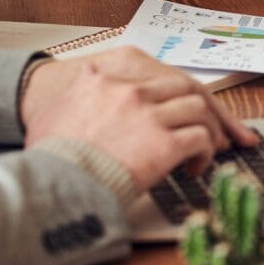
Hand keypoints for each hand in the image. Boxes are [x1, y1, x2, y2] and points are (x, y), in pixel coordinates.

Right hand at [20, 46, 257, 188]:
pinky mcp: (165, 142)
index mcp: (104, 81)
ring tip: (209, 148)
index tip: (180, 109)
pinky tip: (195, 167)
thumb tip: (79, 88)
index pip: (154, 79)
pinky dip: (205, 153)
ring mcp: (150, 115)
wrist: (54, 185)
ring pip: (199, 110)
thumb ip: (74, 96)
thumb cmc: (50, 159)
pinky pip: (200, 140)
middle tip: (213, 127)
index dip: (173, 95)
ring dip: (209, 130)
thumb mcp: (51, 115)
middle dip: (204, 108)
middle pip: (185, 88)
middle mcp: (131, 92)